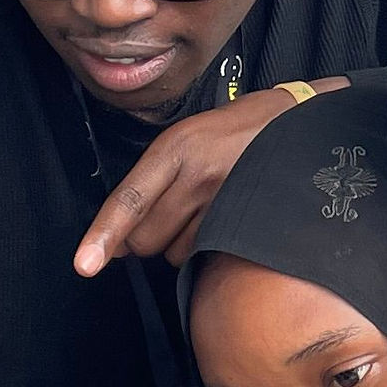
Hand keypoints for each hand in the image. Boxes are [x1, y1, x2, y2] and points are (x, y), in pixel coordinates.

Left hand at [74, 81, 340, 274]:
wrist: (302, 121)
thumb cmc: (238, 130)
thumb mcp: (190, 137)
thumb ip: (155, 181)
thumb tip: (122, 239)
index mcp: (175, 147)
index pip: (129, 199)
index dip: (103, 235)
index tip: (84, 265)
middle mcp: (197, 173)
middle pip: (146, 238)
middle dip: (146, 240)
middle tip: (169, 216)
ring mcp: (225, 198)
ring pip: (175, 252)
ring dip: (179, 245)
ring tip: (205, 212)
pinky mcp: (248, 218)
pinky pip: (207, 253)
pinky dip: (206, 249)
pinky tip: (222, 224)